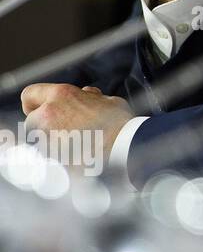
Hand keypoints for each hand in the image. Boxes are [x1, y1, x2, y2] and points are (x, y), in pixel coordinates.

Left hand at [20, 83, 135, 169]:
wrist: (124, 148)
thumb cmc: (119, 123)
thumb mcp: (107, 100)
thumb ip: (91, 97)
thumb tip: (87, 94)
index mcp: (60, 95)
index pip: (30, 94)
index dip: (34, 102)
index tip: (40, 109)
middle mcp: (48, 114)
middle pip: (32, 120)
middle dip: (44, 124)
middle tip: (64, 129)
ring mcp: (46, 137)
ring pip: (38, 139)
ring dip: (51, 140)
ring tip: (73, 145)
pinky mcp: (49, 157)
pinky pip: (47, 155)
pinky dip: (57, 155)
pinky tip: (75, 155)